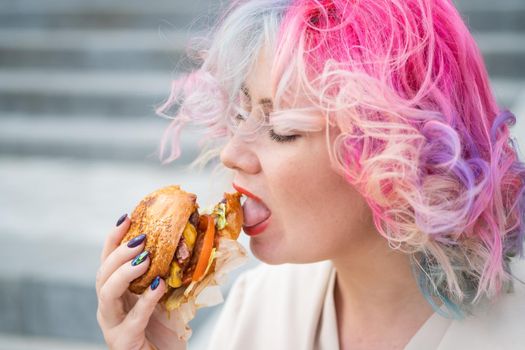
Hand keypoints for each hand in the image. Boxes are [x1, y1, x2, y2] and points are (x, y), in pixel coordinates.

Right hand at [96, 214, 186, 349]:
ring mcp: (113, 324)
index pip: (108, 259)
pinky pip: (132, 318)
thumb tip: (202, 236)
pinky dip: (145, 300)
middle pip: (103, 273)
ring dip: (124, 272)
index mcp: (118, 291)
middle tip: (140, 238)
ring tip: (145, 258)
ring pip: (106, 293)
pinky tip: (158, 286)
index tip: (126, 217)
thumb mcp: (172, 294)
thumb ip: (176, 270)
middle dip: (119, 252)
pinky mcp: (124, 341)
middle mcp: (110, 306)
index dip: (114, 238)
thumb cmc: (167, 329)